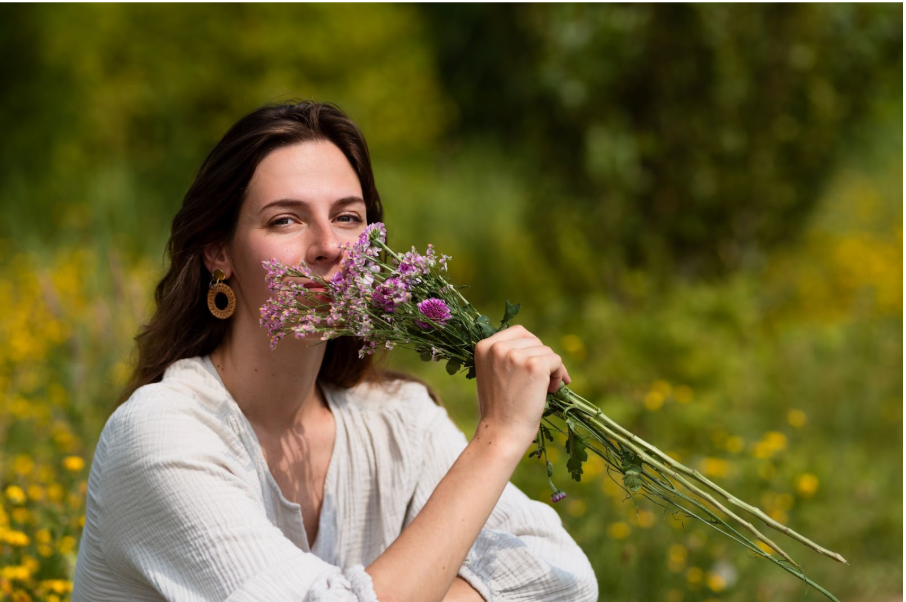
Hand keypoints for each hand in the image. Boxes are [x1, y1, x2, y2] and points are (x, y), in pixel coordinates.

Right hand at [473, 325, 570, 451]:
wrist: (501, 433)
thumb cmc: (499, 408)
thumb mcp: (492, 373)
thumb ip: (504, 355)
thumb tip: (532, 343)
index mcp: (484, 346)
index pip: (518, 332)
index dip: (530, 349)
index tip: (532, 367)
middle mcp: (497, 346)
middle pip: (534, 340)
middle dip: (541, 359)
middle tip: (540, 382)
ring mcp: (515, 355)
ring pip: (547, 351)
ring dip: (551, 369)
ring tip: (545, 389)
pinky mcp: (534, 365)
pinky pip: (556, 361)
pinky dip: (559, 375)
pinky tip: (552, 390)